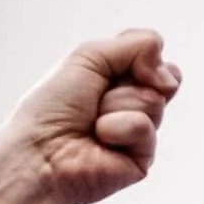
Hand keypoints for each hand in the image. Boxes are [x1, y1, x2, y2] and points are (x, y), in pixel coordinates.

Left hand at [0, 30, 181, 203]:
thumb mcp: (90, 56)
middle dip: (130, 80)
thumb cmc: (50, 109)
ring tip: (91, 123)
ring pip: (156, 100)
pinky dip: (119, 128)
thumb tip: (168, 74)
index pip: (154, 56)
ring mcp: (137, 134)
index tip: (105, 68)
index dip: (140, 55)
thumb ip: (138, 44)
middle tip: (96, 99)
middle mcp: (130, 106)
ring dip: (117, 104)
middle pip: (166, 76)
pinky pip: (146, 128)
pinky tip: (98, 140)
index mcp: (117, 81)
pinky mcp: (140, 160)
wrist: (35, 153)